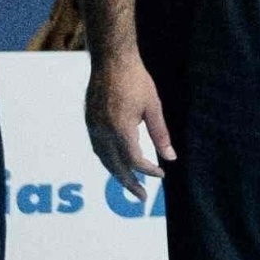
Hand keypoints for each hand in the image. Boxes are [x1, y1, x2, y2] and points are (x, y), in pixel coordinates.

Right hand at [86, 47, 171, 192]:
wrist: (111, 62)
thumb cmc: (136, 81)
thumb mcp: (153, 107)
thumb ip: (160, 134)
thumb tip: (170, 157)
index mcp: (121, 129)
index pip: (134, 160)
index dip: (148, 170)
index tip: (161, 174)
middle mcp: (103, 132)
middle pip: (115, 166)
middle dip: (128, 183)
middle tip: (140, 197)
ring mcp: (93, 127)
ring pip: (103, 159)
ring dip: (115, 173)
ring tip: (129, 184)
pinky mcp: (89, 122)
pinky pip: (97, 148)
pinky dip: (107, 160)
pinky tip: (116, 164)